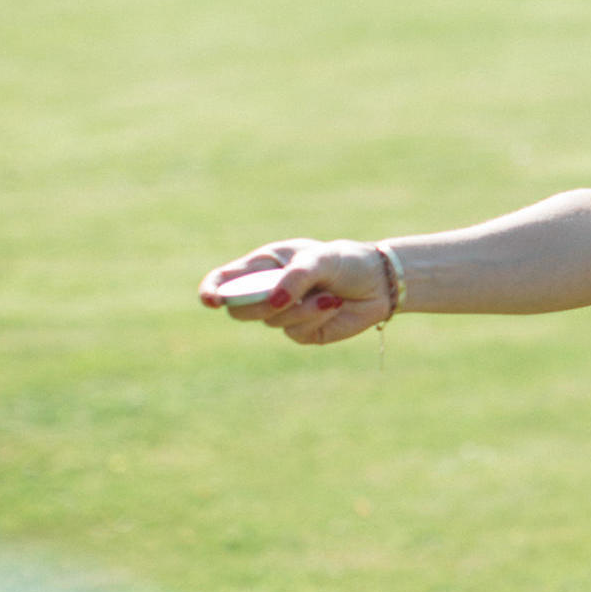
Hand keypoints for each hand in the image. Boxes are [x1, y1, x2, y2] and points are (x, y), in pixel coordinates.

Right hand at [198, 238, 390, 347]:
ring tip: (328, 295)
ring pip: (271, 321)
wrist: (379, 283)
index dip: (211, 290)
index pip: (224, 279)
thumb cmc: (345, 261)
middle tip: (284, 298)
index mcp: (264, 265)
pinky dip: (316, 317)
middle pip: (239, 309)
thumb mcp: (321, 259)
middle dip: (260, 306)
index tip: (211, 300)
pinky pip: (296, 331)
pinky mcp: (302, 331)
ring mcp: (283, 313)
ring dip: (301, 308)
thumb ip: (296, 277)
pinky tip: (334, 305)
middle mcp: (268, 290)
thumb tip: (274, 302)